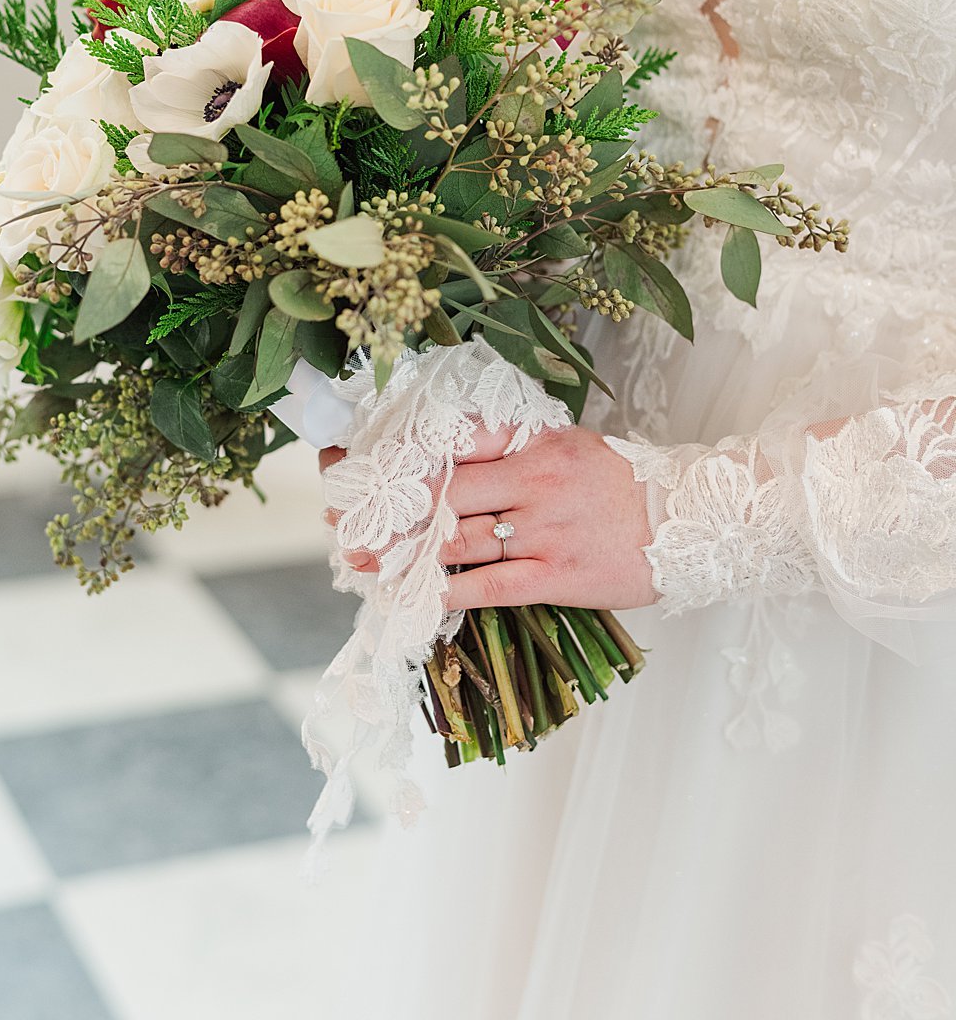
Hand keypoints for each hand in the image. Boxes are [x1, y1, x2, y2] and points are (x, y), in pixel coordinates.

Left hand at [317, 426, 655, 612]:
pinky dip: (448, 589)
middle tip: (343, 520)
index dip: (398, 457)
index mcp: (532, 444)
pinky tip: (415, 594)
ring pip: (458, 539)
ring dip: (405, 552)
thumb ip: (508, 447)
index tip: (355, 466)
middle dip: (388, 509)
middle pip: (443, 493)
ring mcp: (545, 531)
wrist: (694, 521)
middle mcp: (534, 482)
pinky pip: (491, 585)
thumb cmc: (621, 483)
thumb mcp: (565, 445)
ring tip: (364, 559)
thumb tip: (443, 455)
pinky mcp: (559, 576)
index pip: (450, 445)